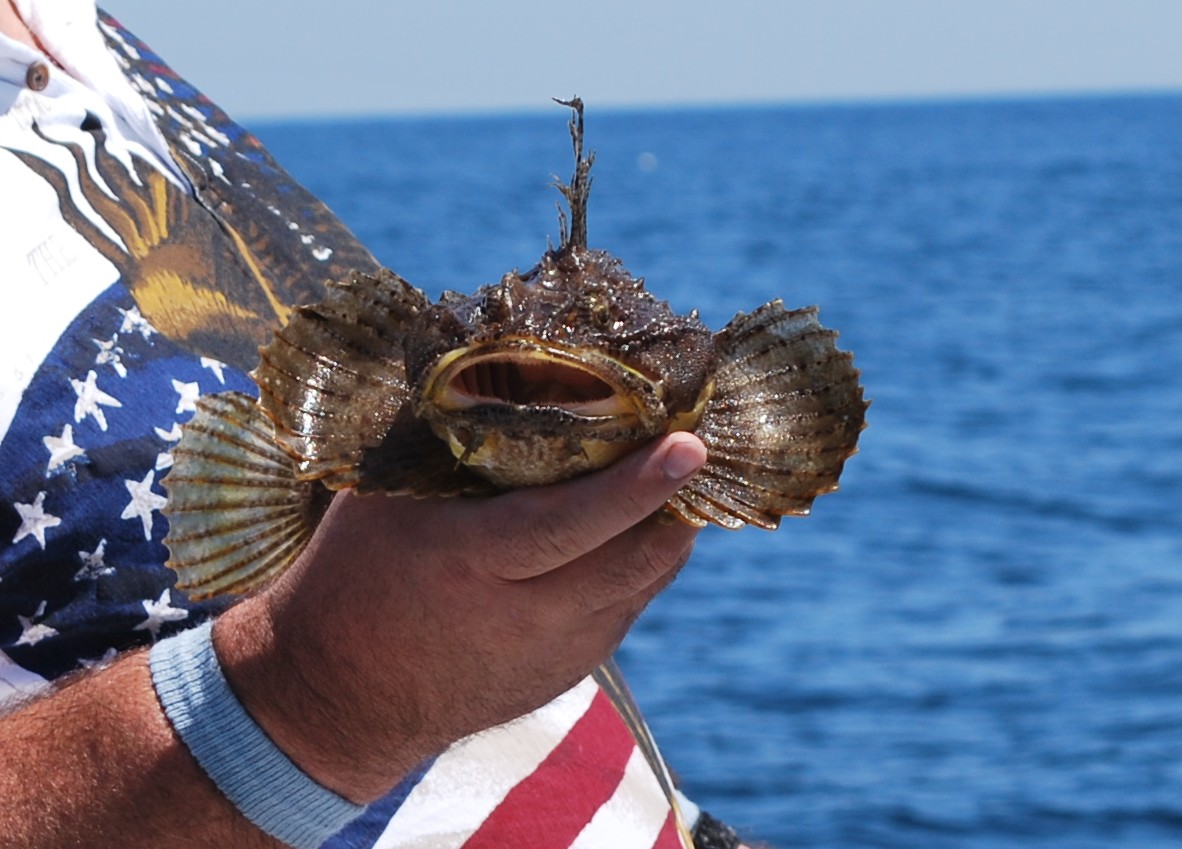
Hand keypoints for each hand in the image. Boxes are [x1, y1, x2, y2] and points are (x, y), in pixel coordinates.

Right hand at [214, 432, 706, 801]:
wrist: (342, 694)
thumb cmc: (358, 570)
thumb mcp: (384, 498)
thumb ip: (446, 441)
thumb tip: (510, 365)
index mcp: (467, 561)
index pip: (566, 523)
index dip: (634, 486)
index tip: (688, 445)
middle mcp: (521, 616)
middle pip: (628, 558)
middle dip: (676, 499)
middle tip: (701, 442)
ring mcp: (553, 654)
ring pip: (640, 582)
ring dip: (667, 525)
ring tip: (676, 472)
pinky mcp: (568, 672)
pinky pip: (626, 605)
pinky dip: (641, 559)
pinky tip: (638, 521)